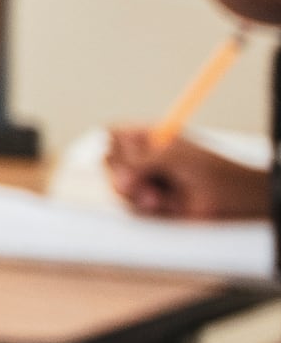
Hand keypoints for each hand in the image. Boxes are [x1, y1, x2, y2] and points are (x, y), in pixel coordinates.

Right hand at [110, 133, 268, 222]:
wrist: (233, 198)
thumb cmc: (212, 170)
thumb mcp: (172, 156)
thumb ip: (139, 162)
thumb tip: (118, 179)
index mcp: (151, 137)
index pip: (114, 135)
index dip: (115, 147)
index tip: (126, 157)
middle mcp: (145, 157)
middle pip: (109, 162)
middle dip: (121, 174)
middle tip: (139, 181)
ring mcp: (147, 180)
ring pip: (117, 186)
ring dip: (135, 193)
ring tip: (157, 197)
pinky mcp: (150, 202)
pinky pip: (130, 205)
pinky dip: (142, 206)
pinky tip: (162, 204)